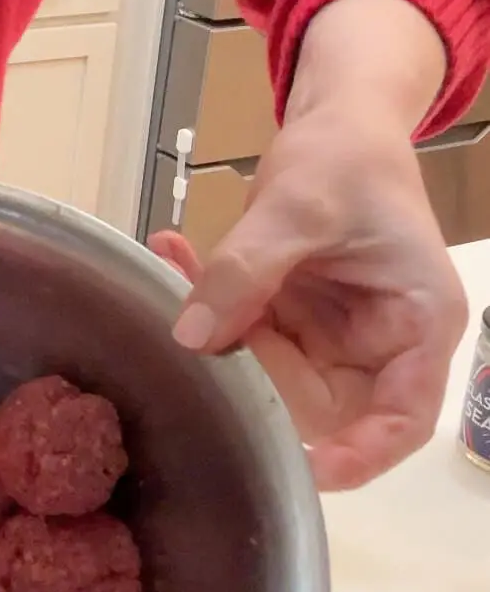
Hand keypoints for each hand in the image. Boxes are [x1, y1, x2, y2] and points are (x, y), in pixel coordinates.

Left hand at [151, 0, 467, 491]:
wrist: (338, 122)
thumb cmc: (348, 157)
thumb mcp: (298, 205)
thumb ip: (247, 270)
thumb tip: (190, 335)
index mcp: (417, 323)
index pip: (403, 417)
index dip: (361, 455)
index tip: (309, 468)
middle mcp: (380, 345)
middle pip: (319, 405)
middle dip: (254, 373)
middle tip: (202, 322)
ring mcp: (332, 340)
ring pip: (268, 377)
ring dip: (216, 332)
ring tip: (177, 261)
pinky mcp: (292, 327)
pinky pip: (243, 341)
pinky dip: (206, 302)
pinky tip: (173, 252)